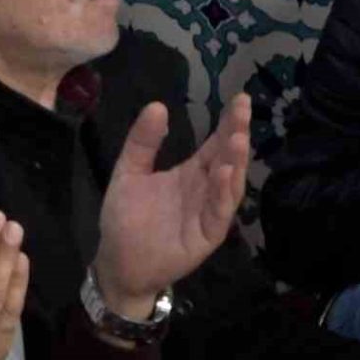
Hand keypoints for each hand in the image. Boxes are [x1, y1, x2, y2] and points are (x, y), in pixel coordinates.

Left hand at [94, 94, 249, 316]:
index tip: (239, 98)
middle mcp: (205, 190)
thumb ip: (142, 143)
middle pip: (227, 159)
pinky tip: (224, 173)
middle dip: (236, 134)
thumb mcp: (129, 173)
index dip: (227, 122)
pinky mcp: (206, 236)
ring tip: (238, 138)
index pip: (215, 144)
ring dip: (236, 162)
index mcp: (191, 173)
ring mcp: (208, 213)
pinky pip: (218, 213)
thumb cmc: (125, 219)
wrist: (117, 262)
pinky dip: (223, 194)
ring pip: (230, 185)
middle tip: (243, 109)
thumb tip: (158, 105)